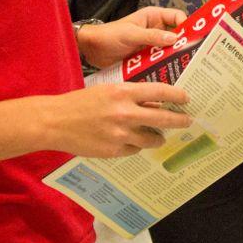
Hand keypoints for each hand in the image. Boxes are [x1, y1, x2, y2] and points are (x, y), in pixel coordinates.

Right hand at [45, 82, 192, 157]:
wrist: (55, 122)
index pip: (160, 91)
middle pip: (163, 117)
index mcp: (123, 93)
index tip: (187, 99)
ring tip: (159, 136)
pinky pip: (134, 149)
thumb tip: (154, 103)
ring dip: (158, 137)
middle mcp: (125, 113)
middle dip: (179, 120)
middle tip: (187, 121)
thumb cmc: (80, 102)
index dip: (177, 95)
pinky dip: (136, 145)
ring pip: (152, 138)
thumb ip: (131, 96)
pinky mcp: (113, 151)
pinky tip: (131, 142)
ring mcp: (120, 134)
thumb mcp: (107, 91)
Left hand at [79, 6, 186, 68]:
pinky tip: (170, 75)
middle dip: (183, 45)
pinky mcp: (147, 58)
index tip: (191, 39)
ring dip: (174, 58)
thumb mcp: (131, 34)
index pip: (177, 17)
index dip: (185, 26)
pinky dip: (164, 67)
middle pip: (177, 36)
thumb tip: (174, 38)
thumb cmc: (110, 35)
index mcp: (154, 17)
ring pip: (169, 50)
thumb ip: (151, 36)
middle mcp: (156, 30)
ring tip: (184, 69)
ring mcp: (152, 45)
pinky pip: (160, 61)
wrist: (92, 50)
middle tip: (193, 57)